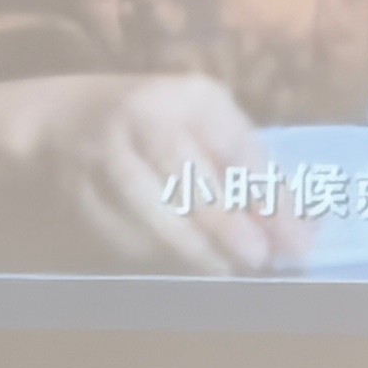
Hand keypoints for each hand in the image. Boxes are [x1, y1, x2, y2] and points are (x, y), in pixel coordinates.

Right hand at [0, 72, 307, 274]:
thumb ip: (251, 173)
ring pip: (154, 214)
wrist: (61, 125)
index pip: (236, 148)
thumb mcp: (206, 130)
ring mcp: (103, 155)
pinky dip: (157, 257)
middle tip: (257, 261)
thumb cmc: (158, 128)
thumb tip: (306, 227)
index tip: (295, 240)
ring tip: (225, 271)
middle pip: (190, 180)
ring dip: (195, 251)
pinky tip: (181, 266)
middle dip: (229, 228)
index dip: (268, 198)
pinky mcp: (76, 193)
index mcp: (189, 96)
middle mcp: (143, 117)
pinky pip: (124, 235)